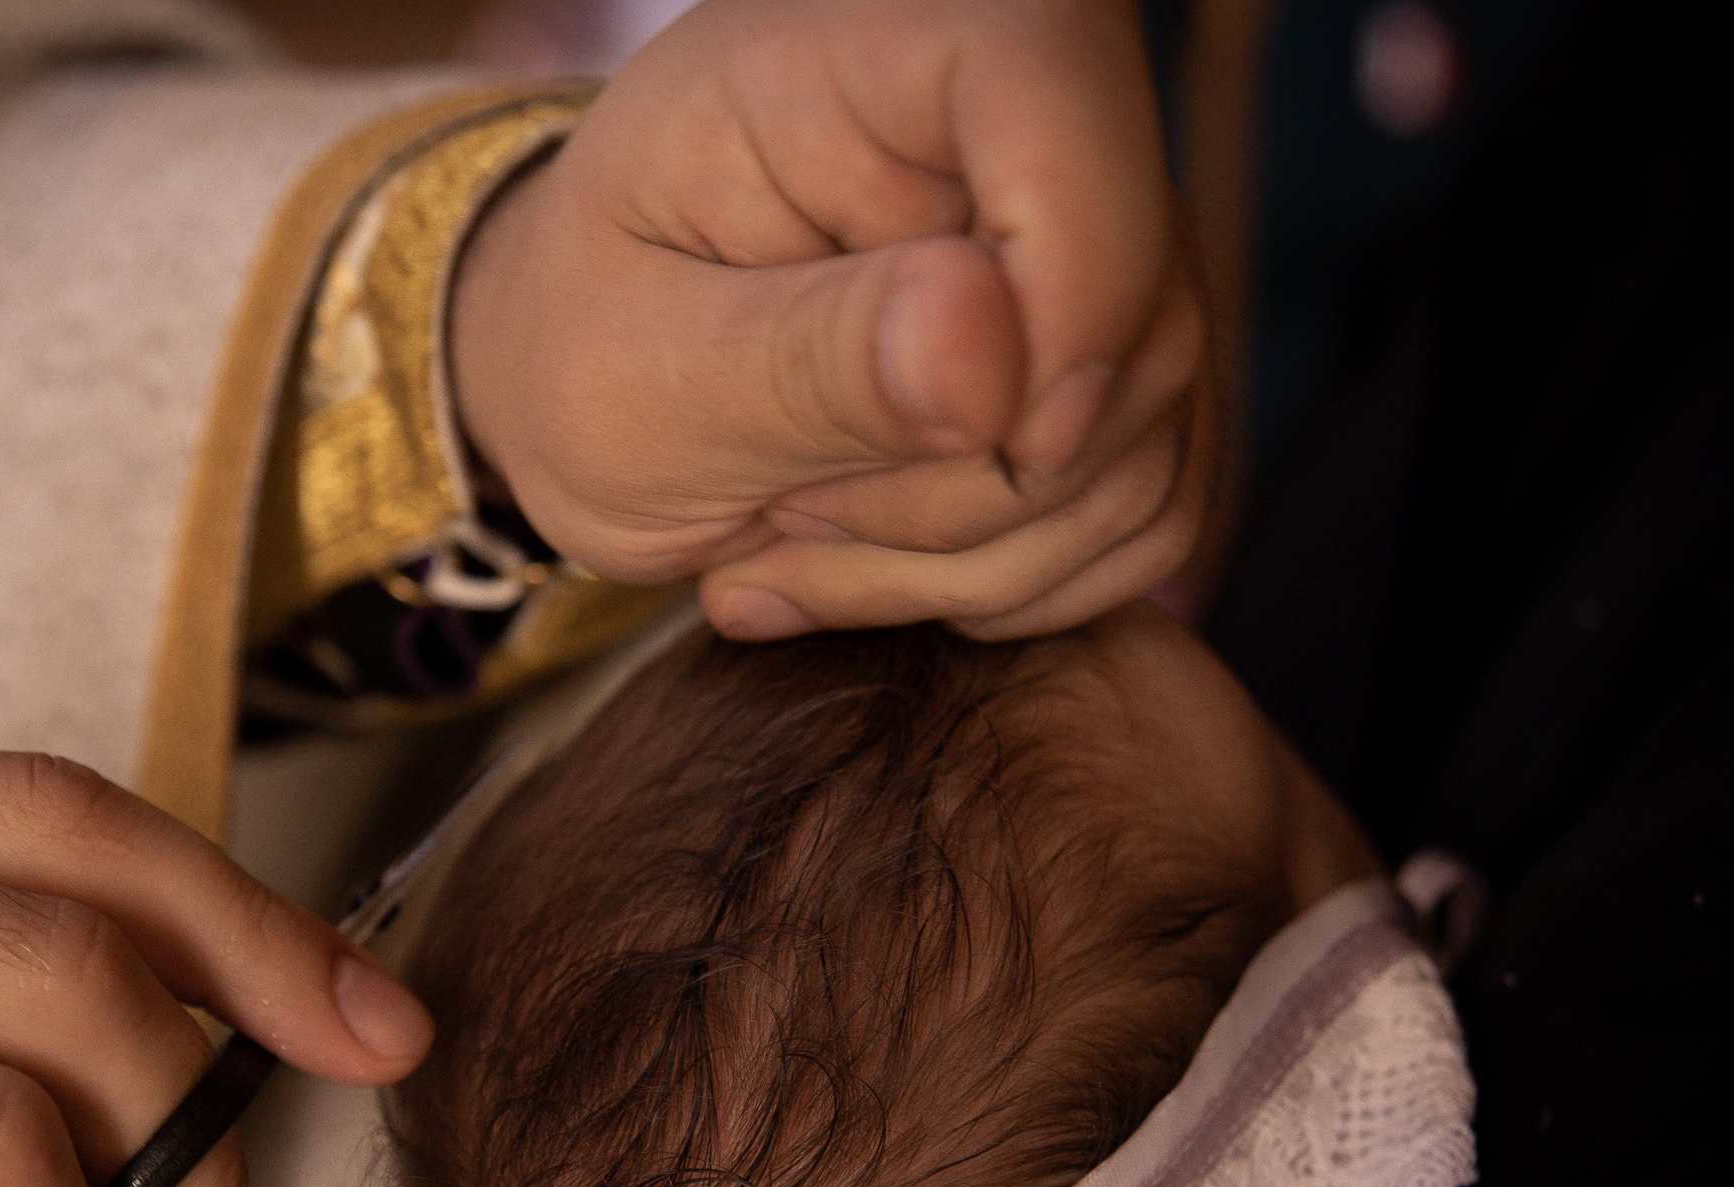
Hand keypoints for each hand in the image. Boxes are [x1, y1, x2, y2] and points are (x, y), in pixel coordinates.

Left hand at [452, 0, 1210, 640]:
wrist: (588, 390)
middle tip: (778, 516)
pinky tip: (866, 568)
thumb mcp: (637, 373)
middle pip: (1137, 322)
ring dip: (967, 562)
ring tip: (790, 544)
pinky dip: (1011, 586)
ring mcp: (1092, 251)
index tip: (1000, 447)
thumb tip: (987, 349)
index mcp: (871, 52)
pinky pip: (1148, 514)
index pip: (1057, 97)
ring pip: (1147, 449)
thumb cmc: (585, 348)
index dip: (1076, 286)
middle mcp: (1019, 127)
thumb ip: (802, 360)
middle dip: (963, 491)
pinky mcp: (1115, 373)